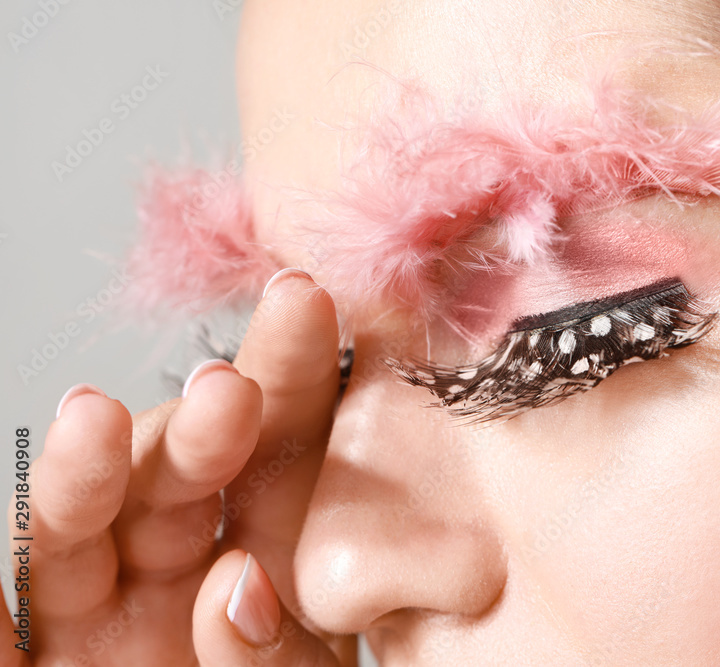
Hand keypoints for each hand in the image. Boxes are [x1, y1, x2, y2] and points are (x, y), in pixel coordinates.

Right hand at [3, 270, 351, 665]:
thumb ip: (279, 653)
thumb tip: (239, 586)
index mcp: (258, 563)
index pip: (278, 455)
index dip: (290, 377)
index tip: (309, 301)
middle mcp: (170, 577)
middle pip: (178, 479)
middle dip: (197, 426)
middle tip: (224, 390)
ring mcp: (90, 622)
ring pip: (76, 535)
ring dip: (83, 478)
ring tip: (91, 424)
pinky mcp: (27, 660)